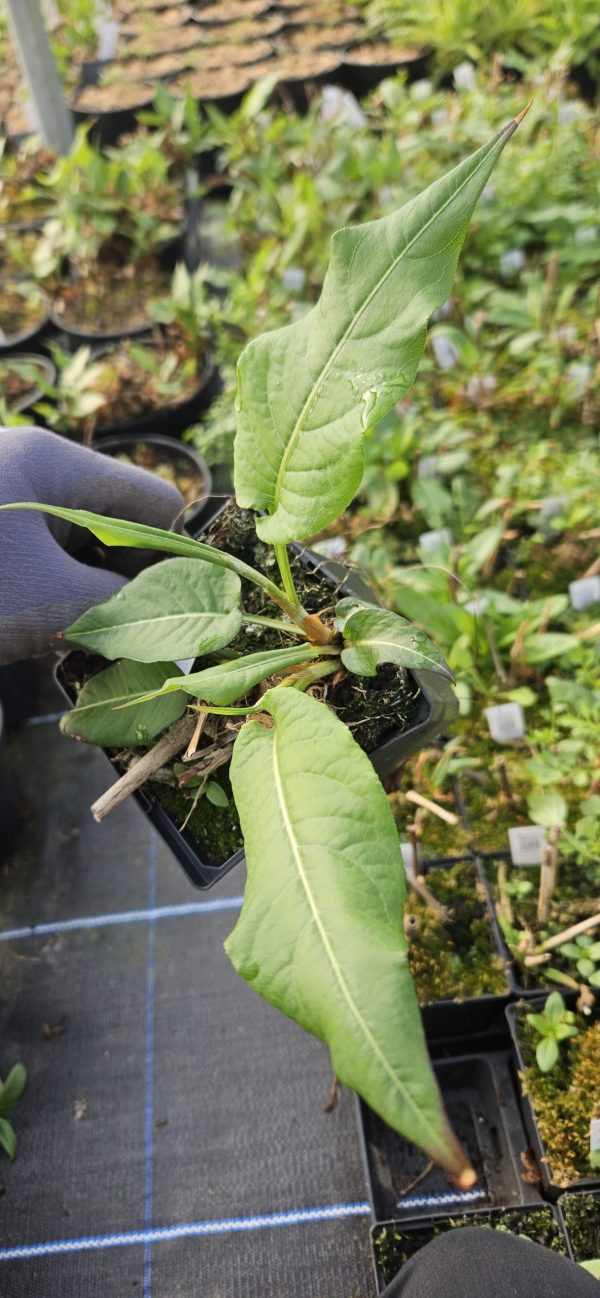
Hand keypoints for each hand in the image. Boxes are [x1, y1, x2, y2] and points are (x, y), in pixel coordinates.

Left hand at [0, 427, 183, 664]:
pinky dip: (54, 590)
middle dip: (129, 579)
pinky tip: (44, 628)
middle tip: (126, 635)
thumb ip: (119, 606)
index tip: (173, 613)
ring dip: (90, 590)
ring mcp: (9, 497)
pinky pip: (44, 554)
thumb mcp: (48, 602)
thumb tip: (164, 622)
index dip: (176, 558)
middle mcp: (36, 468)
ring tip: (78, 637)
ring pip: (80, 544)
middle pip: (119, 522)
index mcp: (57, 462)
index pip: (155, 502)